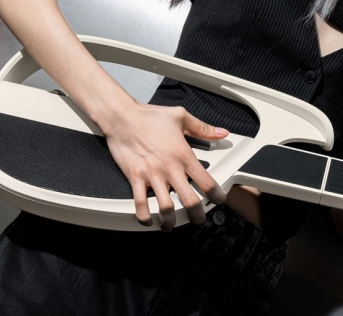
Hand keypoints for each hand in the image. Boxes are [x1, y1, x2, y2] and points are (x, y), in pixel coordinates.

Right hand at [102, 102, 227, 229]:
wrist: (121, 117)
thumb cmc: (148, 116)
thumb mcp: (181, 117)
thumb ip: (203, 128)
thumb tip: (220, 132)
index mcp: (183, 155)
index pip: (207, 182)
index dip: (216, 196)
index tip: (218, 199)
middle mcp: (169, 168)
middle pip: (189, 201)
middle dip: (197, 215)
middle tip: (198, 218)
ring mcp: (152, 175)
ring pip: (166, 208)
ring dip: (171, 221)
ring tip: (172, 224)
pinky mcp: (135, 178)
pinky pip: (140, 204)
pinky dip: (144, 216)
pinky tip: (148, 220)